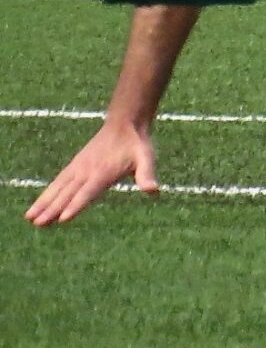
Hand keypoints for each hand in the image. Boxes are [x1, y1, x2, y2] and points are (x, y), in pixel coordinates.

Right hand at [25, 121, 157, 226]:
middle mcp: (87, 171)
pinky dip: (47, 193)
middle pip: (68, 193)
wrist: (124, 123)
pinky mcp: (74, 166)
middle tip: (38, 223)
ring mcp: (78, 168)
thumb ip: (147, 174)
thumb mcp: (146, 158)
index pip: (88, 192)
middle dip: (53, 209)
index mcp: (104, 172)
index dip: (76, 205)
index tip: (63, 219)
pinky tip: (38, 205)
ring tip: (30, 218)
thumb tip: (153, 190)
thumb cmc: (137, 145)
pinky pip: (58, 182)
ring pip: (58, 188)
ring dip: (44, 203)